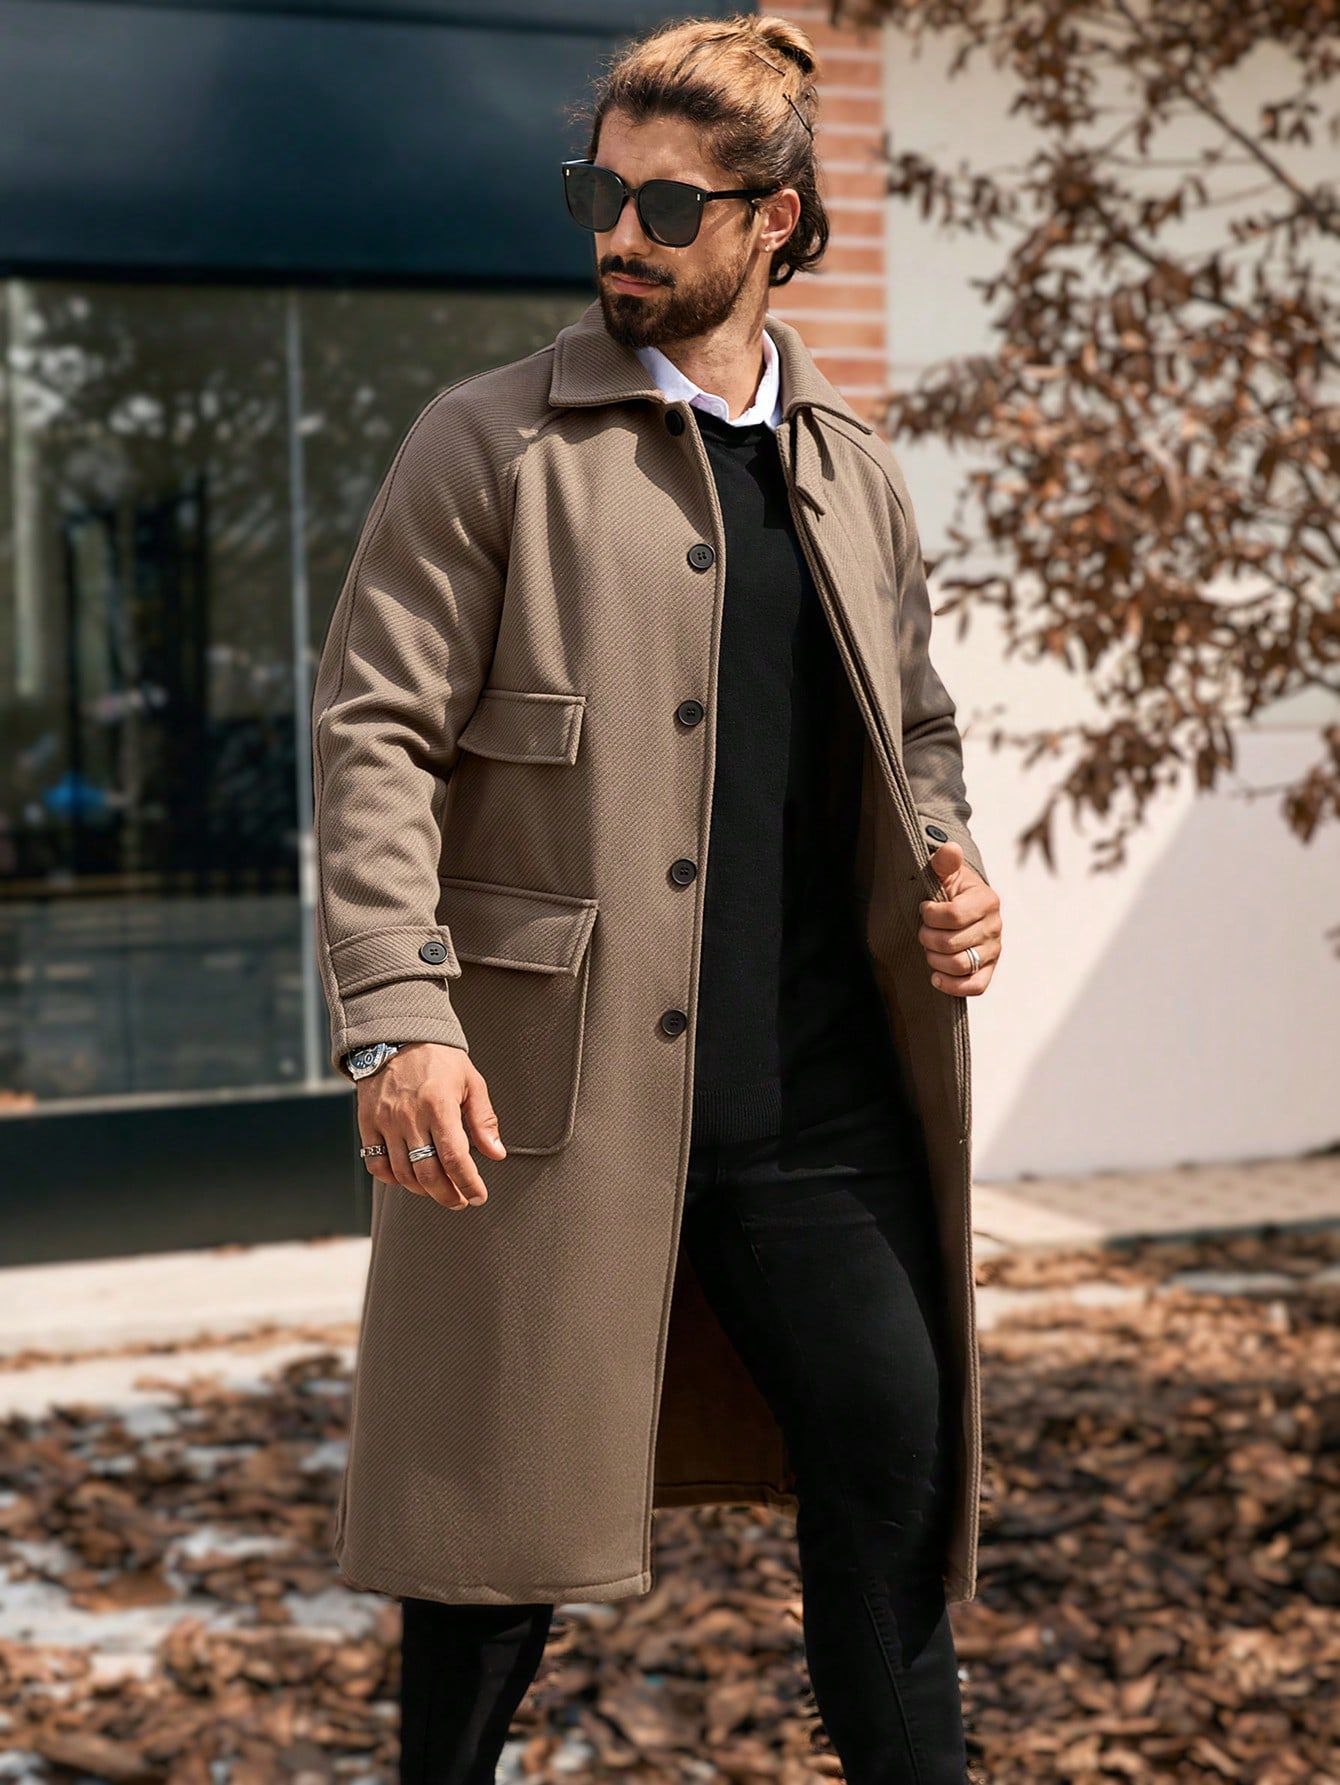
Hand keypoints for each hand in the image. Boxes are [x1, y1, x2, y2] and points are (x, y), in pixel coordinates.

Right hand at [356, 1042, 505, 1208]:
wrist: (396, 1036)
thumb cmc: (439, 1060)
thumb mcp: (471, 1082)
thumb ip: (483, 1119)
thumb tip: (496, 1153)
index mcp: (439, 1105)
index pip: (455, 1158)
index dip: (468, 1183)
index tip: (478, 1196)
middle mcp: (410, 1116)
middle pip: (428, 1173)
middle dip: (447, 1195)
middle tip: (460, 1200)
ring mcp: (385, 1121)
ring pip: (402, 1173)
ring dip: (423, 1190)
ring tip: (439, 1190)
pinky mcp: (367, 1123)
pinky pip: (376, 1163)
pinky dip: (392, 1178)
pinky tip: (408, 1177)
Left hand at [918, 841, 1001, 996]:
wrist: (959, 905)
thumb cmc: (948, 888)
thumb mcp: (944, 872)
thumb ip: (943, 862)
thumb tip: (950, 849)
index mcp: (987, 900)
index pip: (953, 916)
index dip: (930, 916)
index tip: (923, 909)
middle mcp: (995, 926)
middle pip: (953, 944)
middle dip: (928, 939)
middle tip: (922, 930)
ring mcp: (993, 950)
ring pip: (961, 966)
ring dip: (935, 960)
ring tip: (928, 949)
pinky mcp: (989, 969)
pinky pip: (975, 986)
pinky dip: (952, 986)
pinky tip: (935, 976)